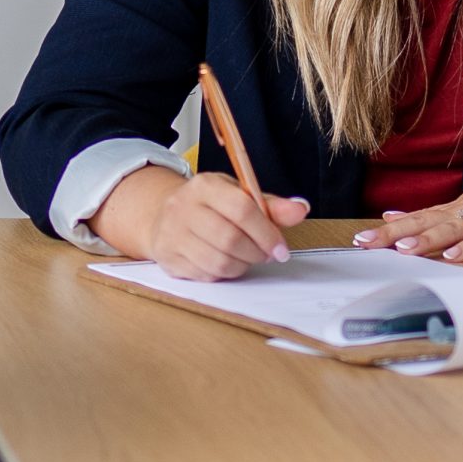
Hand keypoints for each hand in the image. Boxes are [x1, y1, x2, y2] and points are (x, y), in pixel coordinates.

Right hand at [106, 169, 310, 280]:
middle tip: (265, 255)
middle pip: (230, 239)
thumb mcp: (237, 195)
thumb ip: (270, 206)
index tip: (280, 248)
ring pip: (219, 262)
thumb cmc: (208, 206)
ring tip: (246, 258)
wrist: (161, 214)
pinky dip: (223, 274)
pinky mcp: (168, 258)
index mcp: (204, 186)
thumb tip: (301, 209)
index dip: (267, 232)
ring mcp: (172, 234)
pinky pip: (205, 275)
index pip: (242, 209)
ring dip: (241, 266)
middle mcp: (183, 207)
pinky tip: (226, 262)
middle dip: (256, 253)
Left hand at [351, 165, 462, 262]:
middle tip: (363, 244)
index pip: (419, 217)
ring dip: (425, 241)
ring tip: (402, 251)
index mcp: (460, 207)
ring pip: (449, 230)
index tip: (362, 235)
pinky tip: (452, 257)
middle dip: (392, 235)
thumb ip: (449, 214)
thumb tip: (416, 216)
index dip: (391, 227)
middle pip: (423, 223)